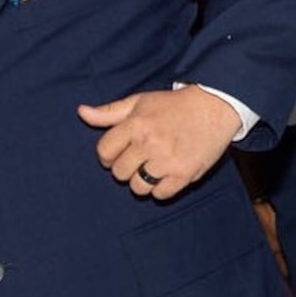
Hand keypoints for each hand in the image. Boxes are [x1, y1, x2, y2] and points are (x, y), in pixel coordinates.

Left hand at [78, 86, 240, 198]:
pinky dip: (161, 189)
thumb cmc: (174, 105)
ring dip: (142, 181)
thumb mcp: (140, 102)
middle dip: (126, 167)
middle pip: (119, 173)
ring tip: (153, 168)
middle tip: (140, 158)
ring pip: (137, 187)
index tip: (119, 153)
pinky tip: (167, 174)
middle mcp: (149, 143)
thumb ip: (109, 112)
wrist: (215, 107)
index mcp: (136, 124)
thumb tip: (81, 112)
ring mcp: (167, 160)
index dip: (108, 155)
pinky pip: (160, 194)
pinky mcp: (184, 174)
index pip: (104, 151)